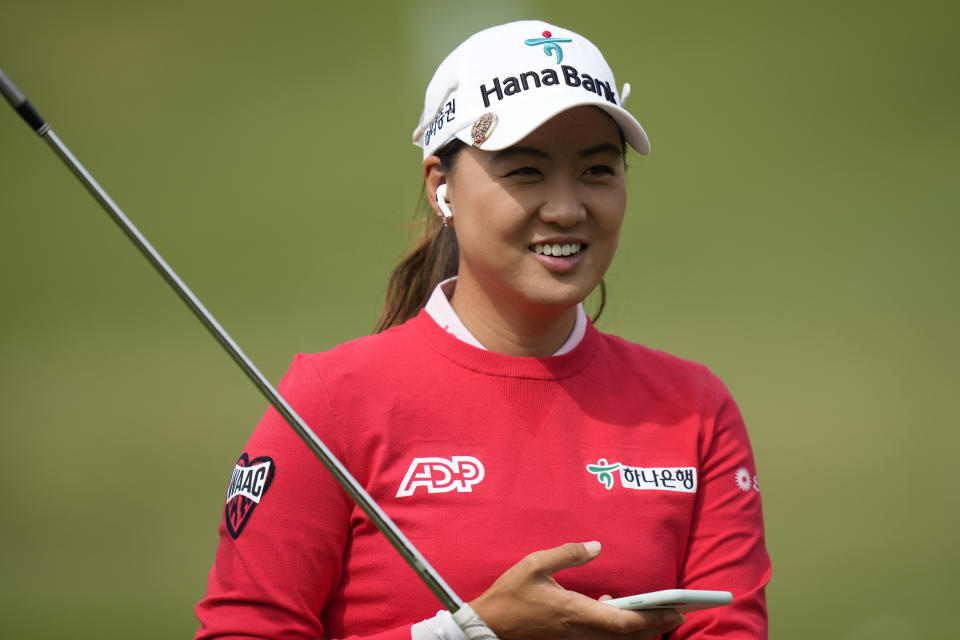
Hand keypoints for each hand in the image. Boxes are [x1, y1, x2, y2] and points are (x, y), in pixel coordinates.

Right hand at [468, 542, 683, 639]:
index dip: (652, 618)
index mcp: (574, 612)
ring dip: (638, 631)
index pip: (622, 622)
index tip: (673, 611)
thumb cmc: (509, 595)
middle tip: (676, 615)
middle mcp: (579, 632)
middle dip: (654, 626)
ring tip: (654, 616)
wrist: (487, 627)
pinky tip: (613, 613)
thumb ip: (567, 554)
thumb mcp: (535, 565)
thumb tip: (595, 546)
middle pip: (626, 636)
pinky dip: (616, 632)